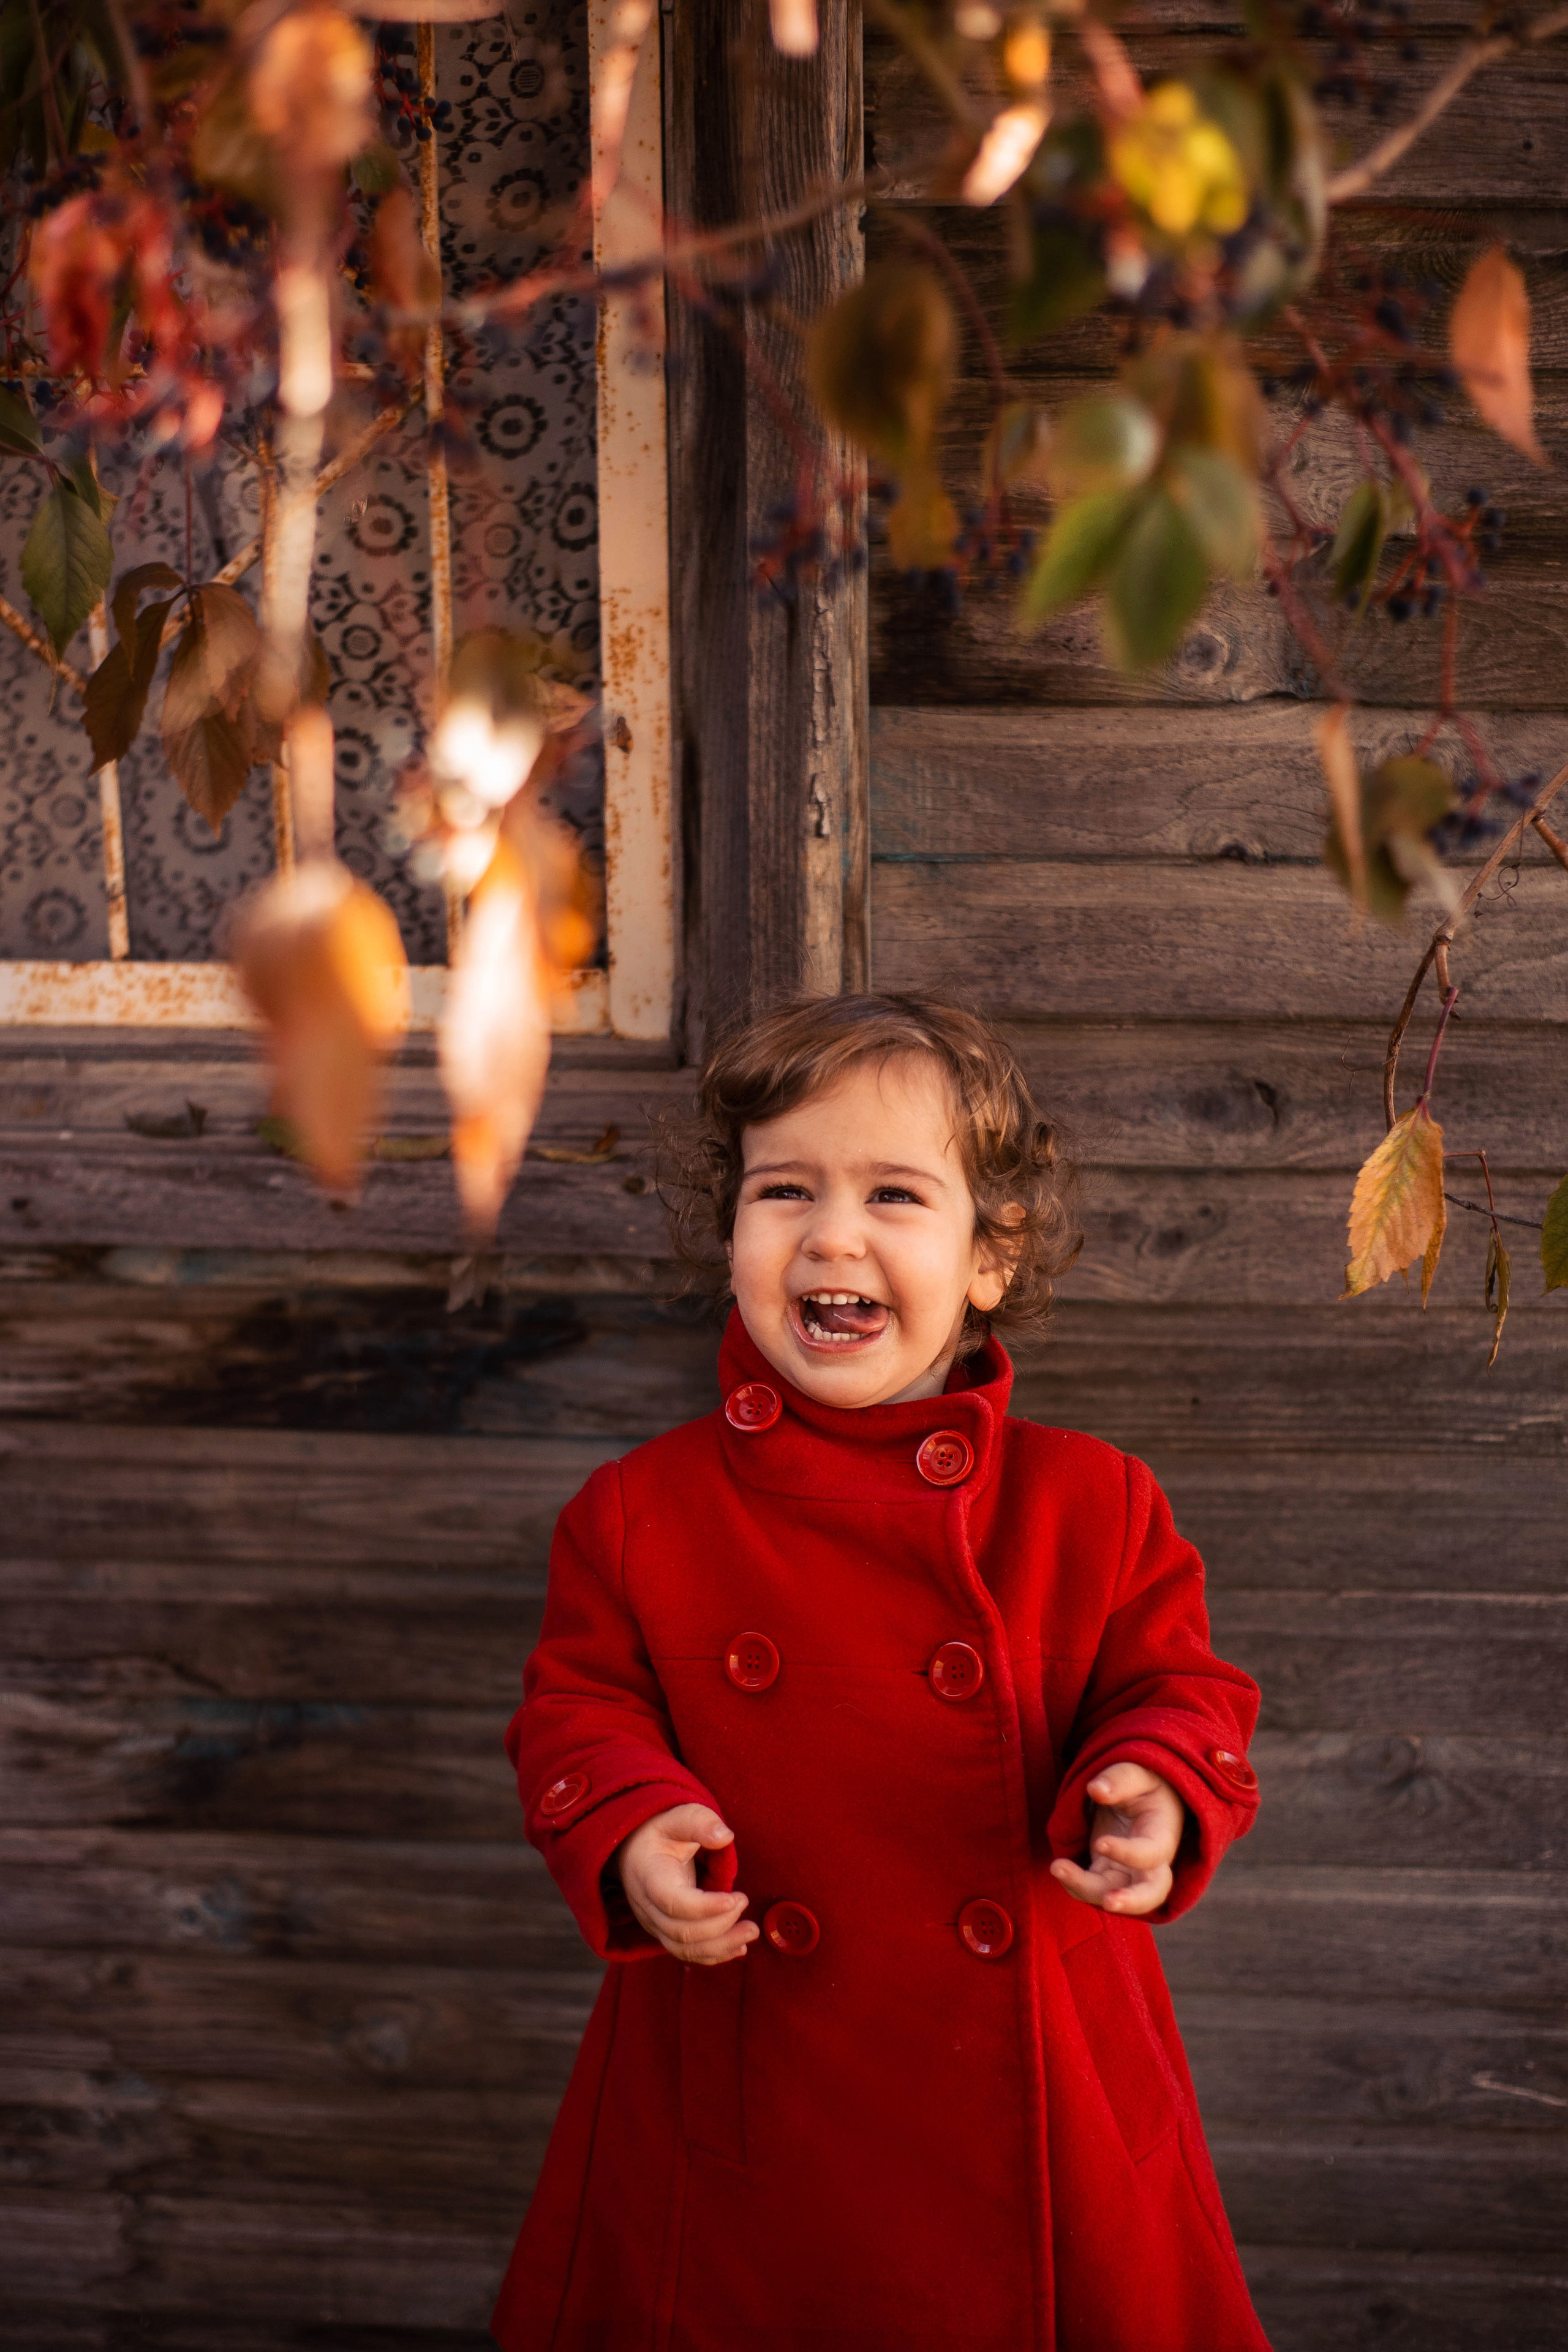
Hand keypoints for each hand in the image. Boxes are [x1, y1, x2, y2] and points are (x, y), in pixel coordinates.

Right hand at [615, 1803, 757, 1964]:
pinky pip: (687, 1953)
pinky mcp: (664, 1933)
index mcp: (649, 1876)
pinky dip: (714, 1955)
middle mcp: (647, 1907)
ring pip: (685, 1949)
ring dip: (721, 1946)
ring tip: (751, 1931)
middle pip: (682, 1931)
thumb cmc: (660, 1832)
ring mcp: (654, 1924)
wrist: (633, 1850)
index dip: (705, 1907)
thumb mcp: (677, 1817)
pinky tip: (739, 1948)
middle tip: (745, 1901)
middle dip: (720, 1926)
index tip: (736, 1898)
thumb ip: (700, 1823)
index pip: (673, 1902)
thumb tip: (726, 1836)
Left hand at [1049, 1762, 1183, 1917]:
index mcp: (1162, 1836)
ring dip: (1085, 1889)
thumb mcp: (1139, 1773)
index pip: (1151, 1855)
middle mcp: (1150, 1863)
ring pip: (1112, 1894)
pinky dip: (1075, 1884)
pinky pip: (1092, 1888)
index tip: (1100, 1842)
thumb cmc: (1144, 1785)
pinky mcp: (1107, 1874)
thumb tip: (1096, 1789)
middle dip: (1131, 1901)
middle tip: (1109, 1903)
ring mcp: (1127, 1872)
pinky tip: (1059, 1867)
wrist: (1142, 1797)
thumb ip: (1120, 1779)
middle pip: (1151, 1895)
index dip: (1128, 1854)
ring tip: (1057, 1867)